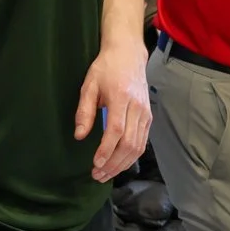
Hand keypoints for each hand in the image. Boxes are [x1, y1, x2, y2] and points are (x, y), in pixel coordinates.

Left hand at [76, 41, 151, 182]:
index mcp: (121, 98)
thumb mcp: (89, 85)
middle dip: (113, 163)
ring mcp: (146, 113)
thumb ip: (84, 111)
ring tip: (106, 174)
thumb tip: (80, 136)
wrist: (128, 55)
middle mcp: (137, 108)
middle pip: (129, 143)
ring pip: (138, 146)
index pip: (116, 130)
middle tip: (97, 175)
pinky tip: (119, 163)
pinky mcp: (149, 118)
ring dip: (122, 164)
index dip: (107, 150)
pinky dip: (131, 157)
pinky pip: (143, 142)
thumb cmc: (106, 69)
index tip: (95, 164)